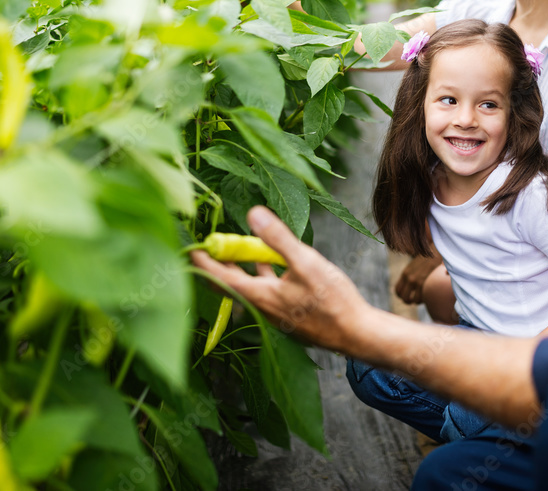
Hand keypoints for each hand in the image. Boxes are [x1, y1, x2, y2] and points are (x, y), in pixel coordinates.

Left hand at [190, 206, 370, 350]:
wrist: (356, 334)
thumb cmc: (333, 302)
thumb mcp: (306, 263)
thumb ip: (278, 239)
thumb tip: (254, 214)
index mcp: (260, 296)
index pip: (220, 277)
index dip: (203, 261)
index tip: (191, 246)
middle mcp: (262, 307)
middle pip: (231, 282)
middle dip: (221, 261)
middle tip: (214, 241)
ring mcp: (274, 312)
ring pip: (249, 286)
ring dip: (243, 267)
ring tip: (240, 246)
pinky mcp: (287, 313)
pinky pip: (265, 290)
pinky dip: (262, 274)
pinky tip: (272, 263)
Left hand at [395, 253, 443, 303]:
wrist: (436, 251)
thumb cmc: (429, 258)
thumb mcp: (415, 265)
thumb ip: (411, 274)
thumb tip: (410, 284)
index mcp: (405, 273)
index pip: (397, 290)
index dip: (402, 296)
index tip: (408, 296)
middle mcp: (408, 277)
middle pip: (402, 297)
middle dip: (408, 301)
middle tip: (414, 300)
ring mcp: (415, 281)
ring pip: (411, 300)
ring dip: (416, 301)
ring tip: (421, 298)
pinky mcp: (423, 283)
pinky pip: (419, 299)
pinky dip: (423, 301)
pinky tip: (427, 296)